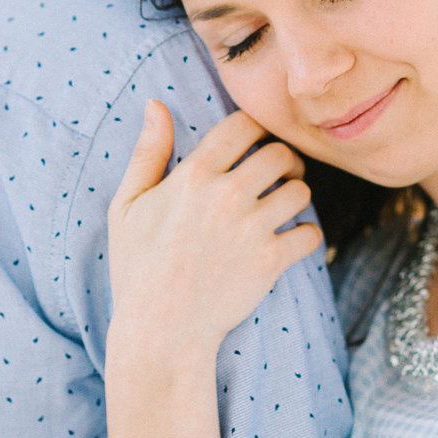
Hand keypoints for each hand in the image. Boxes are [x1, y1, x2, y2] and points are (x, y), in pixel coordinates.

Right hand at [107, 101, 320, 364]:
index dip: (257, 130)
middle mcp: (225, 194)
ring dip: (296, 196)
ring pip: (300, 190)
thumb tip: (155, 105)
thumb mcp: (127, 206)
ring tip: (283, 207)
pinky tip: (291, 241)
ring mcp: (250, 227)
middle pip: (280, 153)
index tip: (257, 144)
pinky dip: (306, 236)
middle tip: (281, 174)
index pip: (244, 124)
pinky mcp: (270, 260)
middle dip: (284, 160)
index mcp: (193, 174)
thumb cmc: (138, 268)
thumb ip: (147, 152)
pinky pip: (310, 233)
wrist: (159, 332)